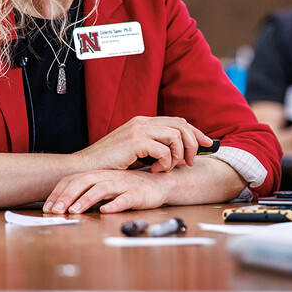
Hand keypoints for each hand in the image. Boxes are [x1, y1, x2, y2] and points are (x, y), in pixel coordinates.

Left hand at [43, 169, 170, 213]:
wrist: (160, 184)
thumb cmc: (131, 187)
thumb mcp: (107, 187)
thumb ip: (89, 193)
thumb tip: (65, 206)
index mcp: (99, 174)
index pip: (74, 180)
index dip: (59, 193)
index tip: (47, 207)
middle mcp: (109, 176)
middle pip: (84, 182)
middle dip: (67, 197)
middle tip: (55, 211)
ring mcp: (123, 184)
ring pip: (102, 189)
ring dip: (86, 199)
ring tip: (75, 211)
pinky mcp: (138, 193)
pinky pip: (125, 198)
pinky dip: (115, 204)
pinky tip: (106, 211)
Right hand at [74, 116, 212, 173]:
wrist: (84, 168)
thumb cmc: (109, 164)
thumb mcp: (135, 153)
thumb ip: (153, 148)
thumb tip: (176, 155)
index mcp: (143, 122)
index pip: (178, 121)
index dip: (195, 132)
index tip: (207, 144)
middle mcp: (143, 122)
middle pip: (181, 125)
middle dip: (193, 143)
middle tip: (191, 162)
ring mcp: (138, 130)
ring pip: (176, 136)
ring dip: (179, 154)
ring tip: (171, 168)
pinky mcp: (135, 141)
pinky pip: (164, 149)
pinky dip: (165, 162)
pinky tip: (156, 170)